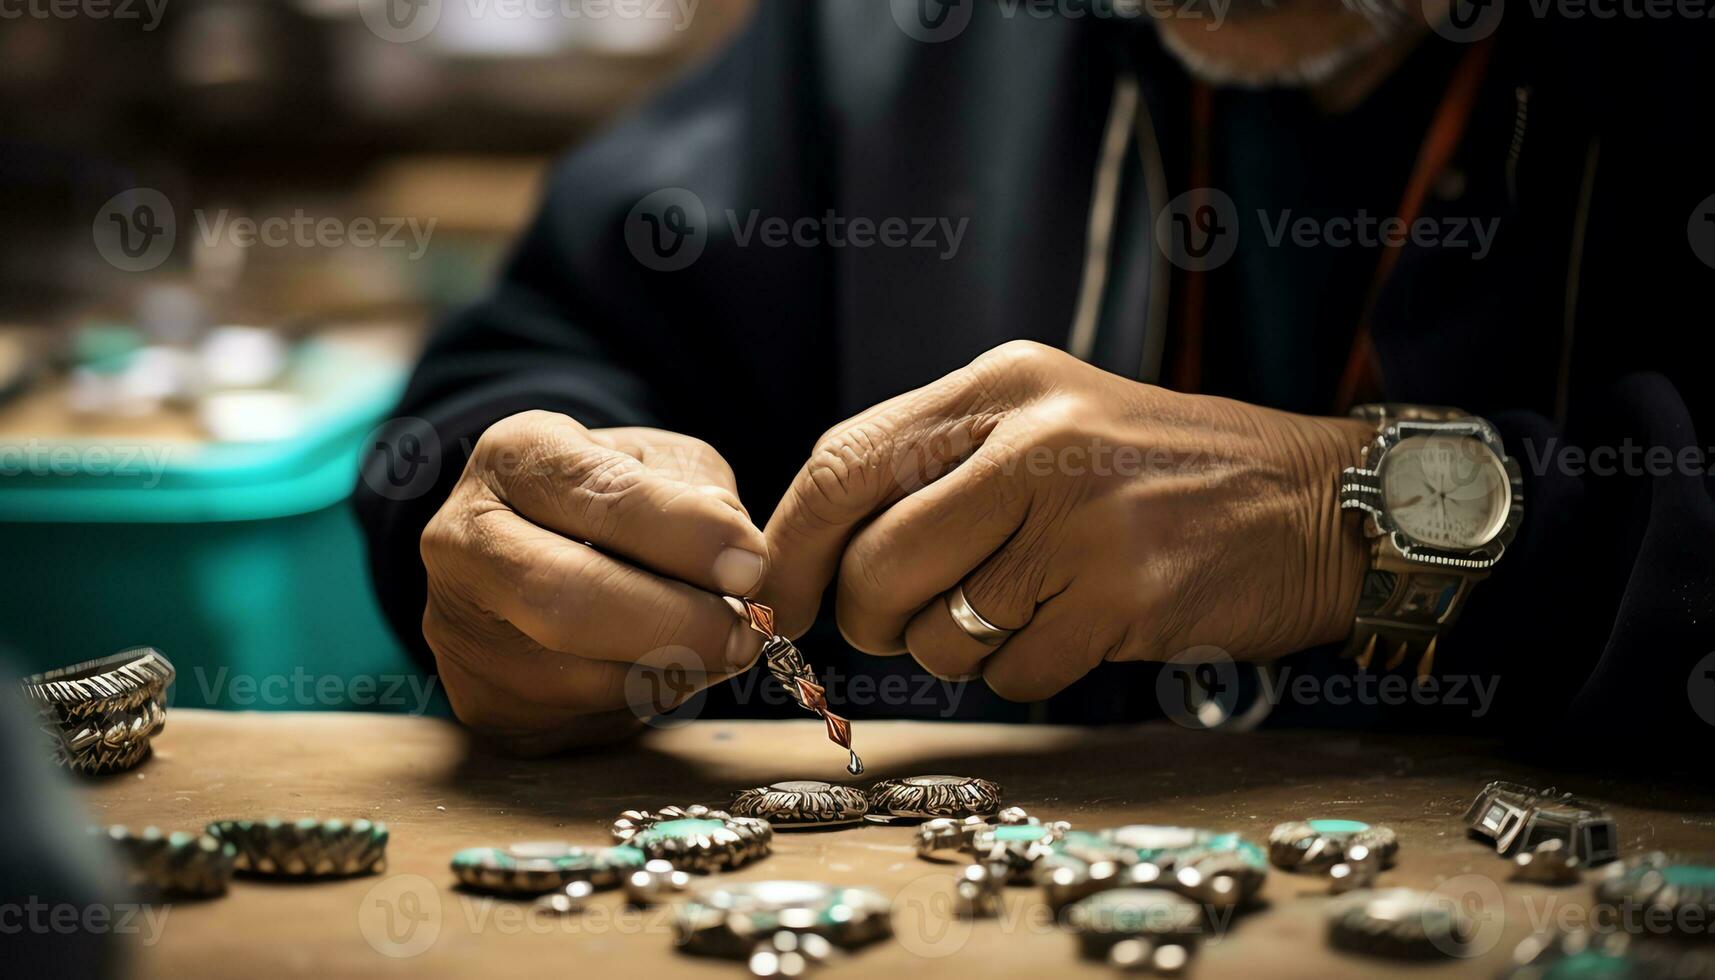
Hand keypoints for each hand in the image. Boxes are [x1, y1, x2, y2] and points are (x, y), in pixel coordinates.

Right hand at [420, 411, 768, 753]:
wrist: (532, 551)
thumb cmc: (612, 499)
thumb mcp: (660, 463)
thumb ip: (701, 496)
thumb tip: (735, 561)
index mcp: (515, 457)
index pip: (604, 497)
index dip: (687, 535)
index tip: (751, 563)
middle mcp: (466, 540)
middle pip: (570, 600)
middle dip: (679, 624)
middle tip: (748, 633)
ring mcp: (460, 630)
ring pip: (586, 675)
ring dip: (679, 670)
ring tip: (720, 646)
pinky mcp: (483, 702)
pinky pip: (587, 716)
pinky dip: (650, 697)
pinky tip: (668, 666)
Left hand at [761, 341, 1371, 700]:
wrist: (1321, 503)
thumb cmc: (1163, 473)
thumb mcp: (1051, 420)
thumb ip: (940, 468)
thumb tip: (819, 559)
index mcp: (1001, 384)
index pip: (841, 463)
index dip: (793, 546)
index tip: (779, 598)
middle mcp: (1033, 440)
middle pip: (874, 565)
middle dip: (870, 620)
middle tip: (907, 623)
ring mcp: (1080, 519)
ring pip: (937, 634)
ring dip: (963, 648)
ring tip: (1033, 606)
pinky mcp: (1124, 597)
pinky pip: (1012, 677)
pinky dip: (1030, 673)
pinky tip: (1083, 629)